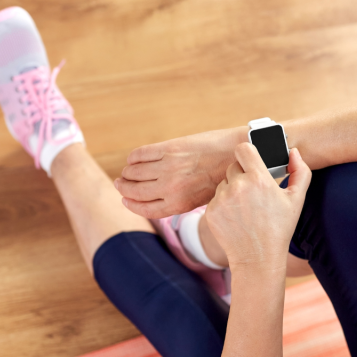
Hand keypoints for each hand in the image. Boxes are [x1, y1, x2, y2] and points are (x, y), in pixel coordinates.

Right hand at [115, 127, 244, 218]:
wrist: (235, 154)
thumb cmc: (222, 177)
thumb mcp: (202, 198)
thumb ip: (180, 200)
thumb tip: (157, 197)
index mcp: (179, 204)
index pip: (144, 209)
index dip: (131, 205)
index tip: (125, 200)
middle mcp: (170, 188)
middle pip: (135, 191)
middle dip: (124, 188)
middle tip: (120, 183)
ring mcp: (168, 167)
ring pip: (134, 172)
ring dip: (127, 172)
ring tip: (127, 171)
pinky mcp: (169, 148)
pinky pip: (140, 154)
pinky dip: (133, 157)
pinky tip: (134, 158)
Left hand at [205, 144, 310, 273]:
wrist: (258, 258)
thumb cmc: (279, 229)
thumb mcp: (297, 200)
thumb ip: (301, 171)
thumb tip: (294, 152)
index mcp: (258, 179)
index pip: (243, 148)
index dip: (248, 153)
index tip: (251, 161)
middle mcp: (237, 186)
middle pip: (233, 166)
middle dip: (242, 175)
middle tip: (253, 192)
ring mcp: (221, 199)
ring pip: (224, 183)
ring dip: (232, 190)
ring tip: (246, 208)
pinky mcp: (210, 211)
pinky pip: (215, 199)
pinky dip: (224, 205)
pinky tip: (237, 218)